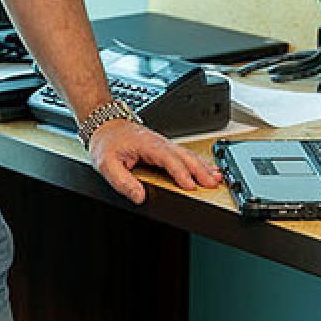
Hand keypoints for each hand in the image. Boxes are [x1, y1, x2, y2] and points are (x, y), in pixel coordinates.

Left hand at [87, 119, 223, 203]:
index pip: (167, 159)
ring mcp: (162, 143)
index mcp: (146, 145)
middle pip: (183, 155)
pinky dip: (198, 161)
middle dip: (199, 169)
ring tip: (216, 178)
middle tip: (212, 184)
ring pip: (187, 154)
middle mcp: (157, 142)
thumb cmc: (106, 142)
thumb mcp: (106, 164)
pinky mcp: (163, 146)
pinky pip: (184, 153)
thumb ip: (122, 182)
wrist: (104, 123)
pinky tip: (207, 168)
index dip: (180, 172)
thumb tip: (139, 196)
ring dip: (203, 165)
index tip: (190, 185)